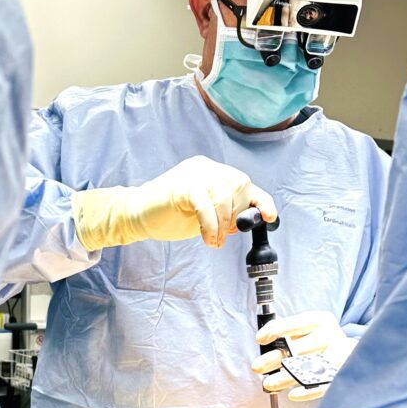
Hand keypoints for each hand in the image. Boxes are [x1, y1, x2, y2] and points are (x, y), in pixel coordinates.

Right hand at [71, 155, 276, 249]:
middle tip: (223, 235)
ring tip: (213, 240)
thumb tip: (248, 221)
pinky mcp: (182, 184)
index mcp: (213, 171)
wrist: (136, 215)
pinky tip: (206, 238)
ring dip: (223, 225)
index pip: (244, 183)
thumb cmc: (170, 215)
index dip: (261, 201)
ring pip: (224, 196)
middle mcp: (206, 167)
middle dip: (236, 215)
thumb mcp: (205, 213)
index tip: (270, 217)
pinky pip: (206, 205)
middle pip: (239, 186)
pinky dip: (211, 225)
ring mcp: (194, 173)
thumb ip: (225, 213)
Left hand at [251, 311, 355, 401]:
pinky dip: (307, 391)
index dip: (276, 330)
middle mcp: (331, 336)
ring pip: (308, 369)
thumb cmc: (318, 339)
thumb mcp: (305, 328)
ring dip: (285, 377)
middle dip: (275, 358)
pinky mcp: (342, 374)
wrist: (351, 352)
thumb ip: (285, 330)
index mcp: (321, 320)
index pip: (296, 323)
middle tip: (257, 367)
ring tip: (268, 383)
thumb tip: (263, 339)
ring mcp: (340, 356)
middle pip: (299, 349)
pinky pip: (323, 386)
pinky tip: (292, 395)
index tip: (260, 339)